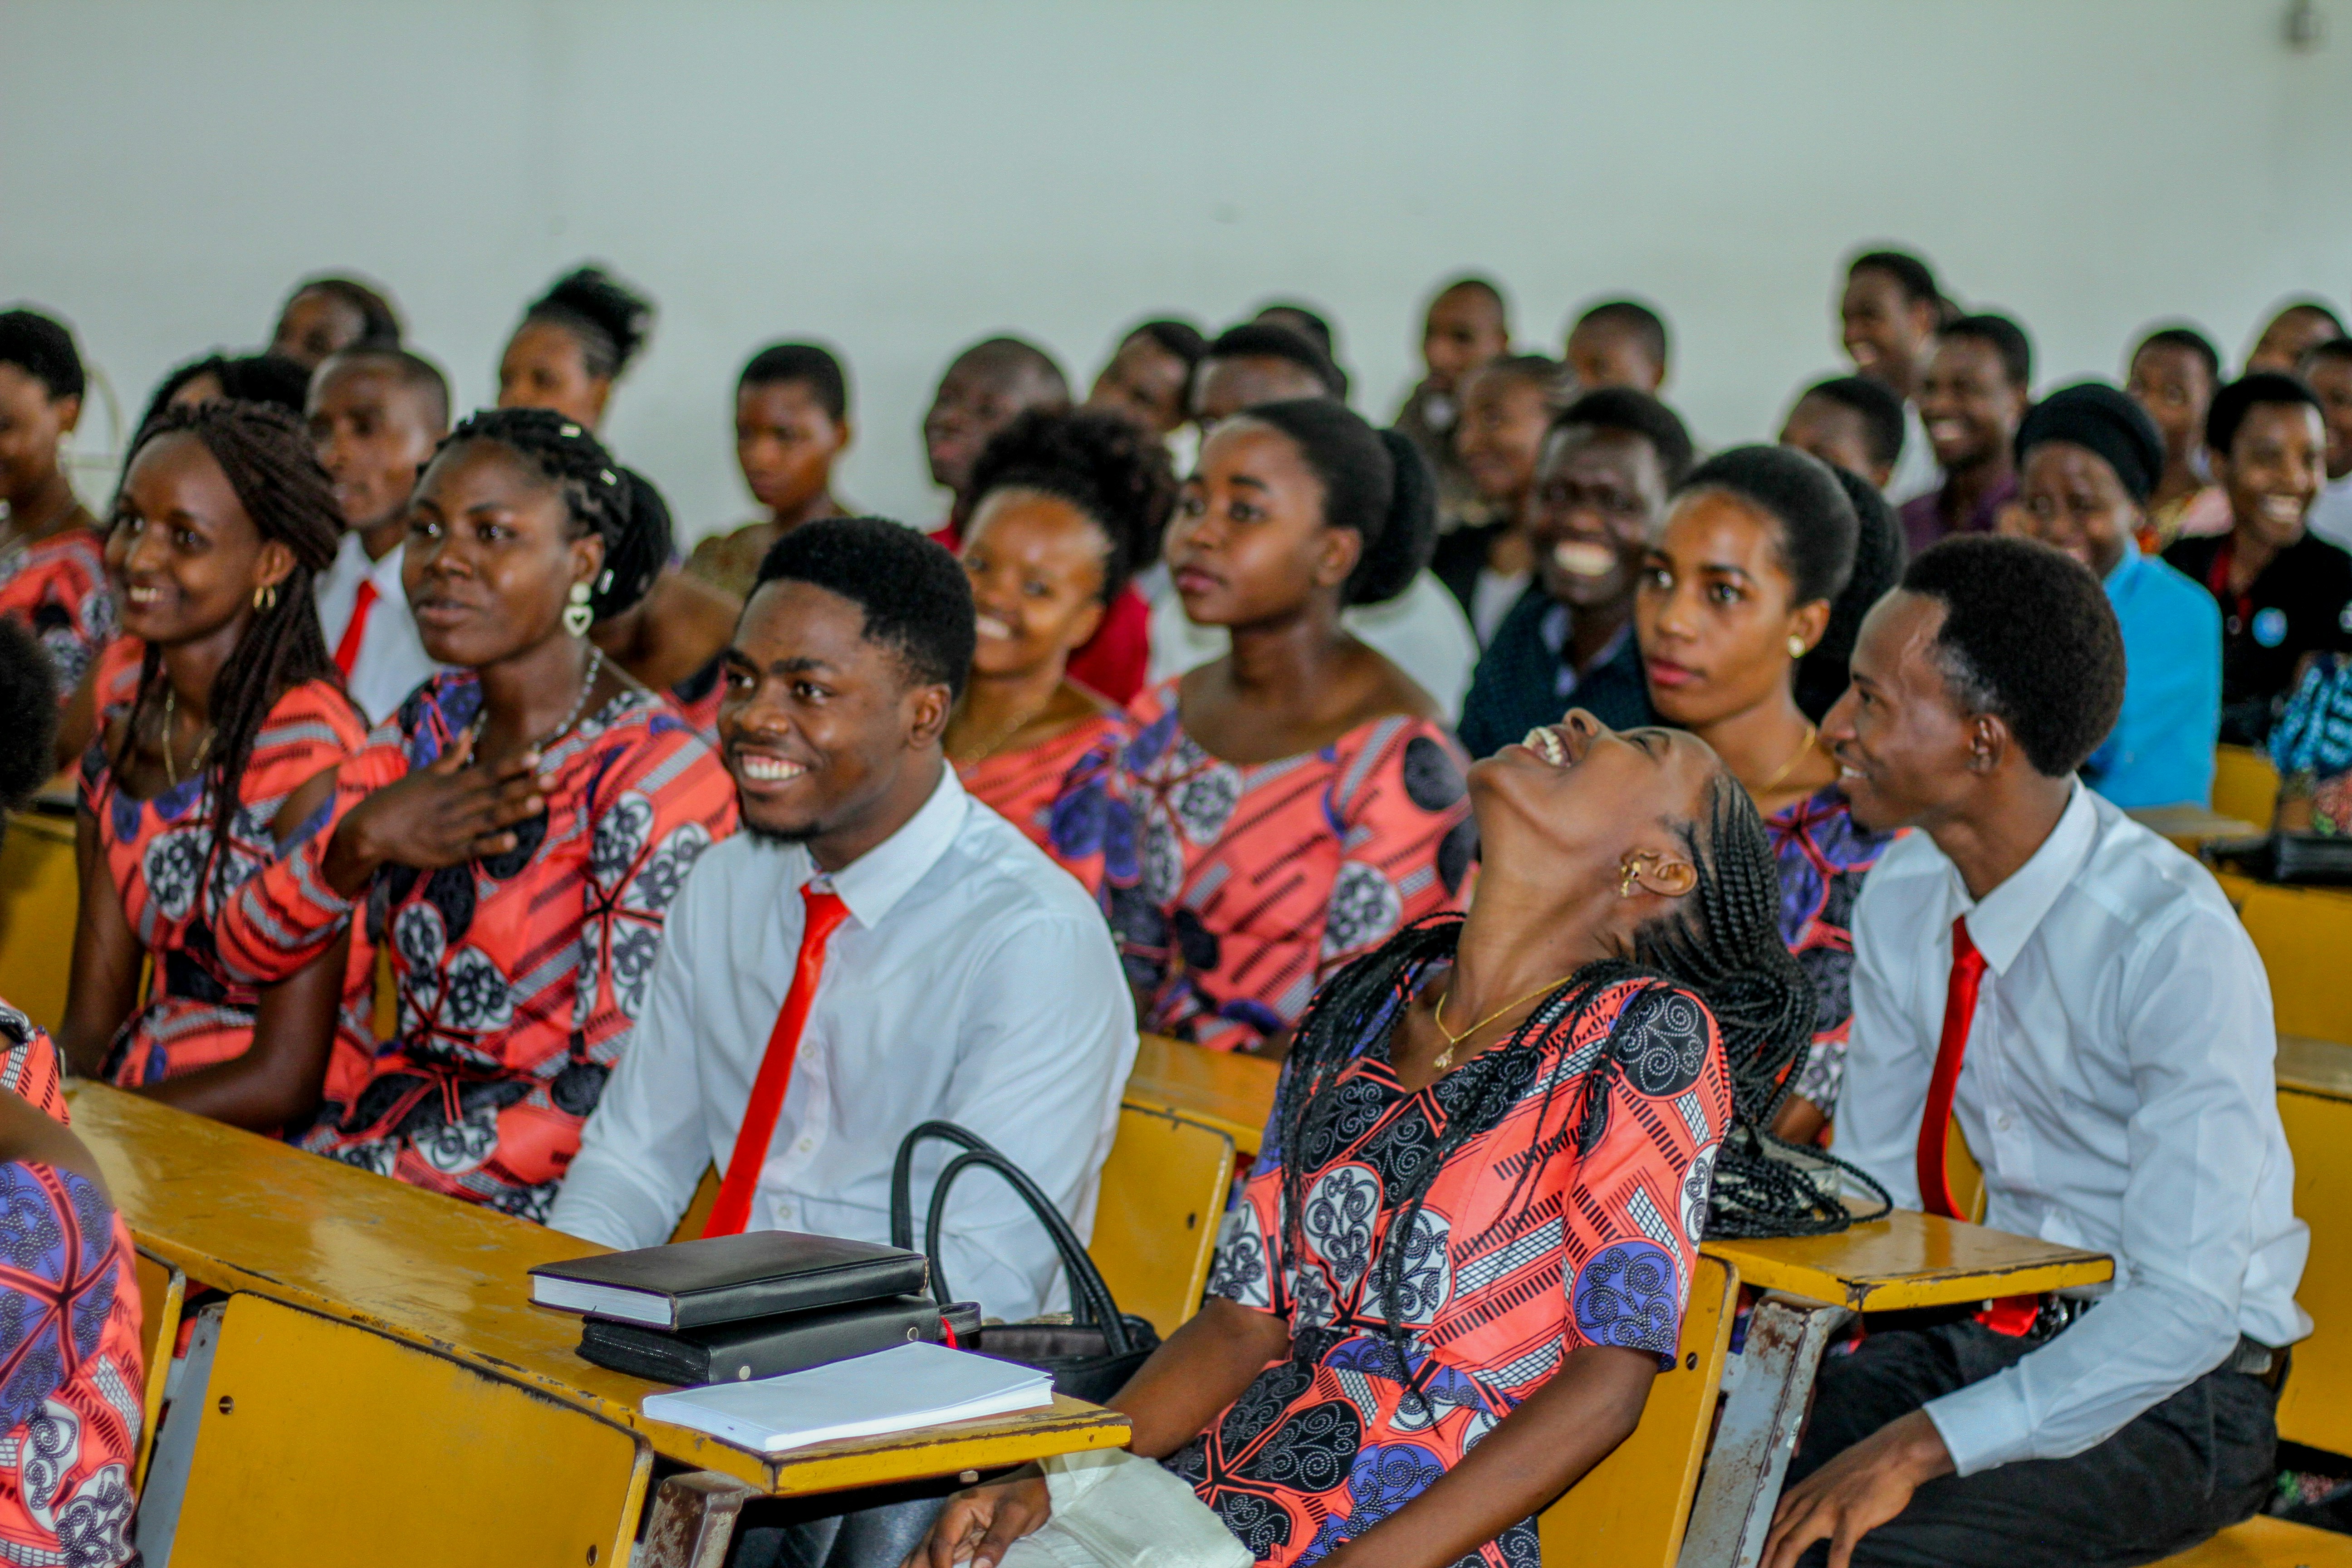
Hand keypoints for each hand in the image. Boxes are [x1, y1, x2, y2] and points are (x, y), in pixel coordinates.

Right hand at [321, 732, 551, 895]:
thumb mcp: (424, 774)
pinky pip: (472, 849)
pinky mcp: (447, 853)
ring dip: (514, 812)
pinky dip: (491, 845)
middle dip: (525, 786)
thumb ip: (451, 756)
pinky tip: (512, 841)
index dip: (511, 764)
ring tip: (539, 804)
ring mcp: (452, 829)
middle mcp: (454, 805)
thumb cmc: (399, 800)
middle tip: (554, 778)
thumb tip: (467, 732)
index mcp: (451, 784)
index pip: (486, 771)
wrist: (369, 830)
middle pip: (495, 794)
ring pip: (488, 819)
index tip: (536, 755)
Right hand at [906, 1470, 1050, 1567]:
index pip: (941, 1543)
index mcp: (960, 1507)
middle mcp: (951, 1516)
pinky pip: (939, 1553)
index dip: (938, 1567)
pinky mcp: (961, 1535)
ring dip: (917, 1566)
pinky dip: (928, 1564)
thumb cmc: (1028, 1495)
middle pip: (926, 1548)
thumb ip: (996, 1542)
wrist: (1039, 1484)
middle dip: (919, 1567)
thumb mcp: (1016, 1517)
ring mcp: (953, 1525)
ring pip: (926, 1551)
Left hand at [1763, 1409, 1952, 1567]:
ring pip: (1793, 1542)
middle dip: (1764, 1559)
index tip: (1755, 1561)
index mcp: (1801, 1494)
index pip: (1771, 1524)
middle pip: (1776, 1537)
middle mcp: (1807, 1502)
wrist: (1891, 1454)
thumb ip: (1812, 1499)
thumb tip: (1803, 1517)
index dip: (1761, 1546)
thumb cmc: (1862, 1468)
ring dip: (1781, 1565)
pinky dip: (1834, 1566)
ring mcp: (1827, 1510)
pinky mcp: (1851, 1517)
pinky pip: (1839, 1548)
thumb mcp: (1825, 1480)